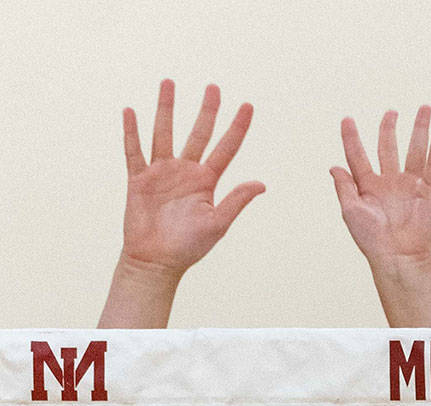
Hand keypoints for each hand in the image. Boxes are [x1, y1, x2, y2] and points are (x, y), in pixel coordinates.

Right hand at [121, 80, 263, 275]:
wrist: (157, 260)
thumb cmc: (189, 246)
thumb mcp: (218, 223)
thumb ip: (236, 201)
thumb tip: (261, 184)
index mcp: (207, 181)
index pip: (226, 148)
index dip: (237, 127)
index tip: (248, 105)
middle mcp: (185, 171)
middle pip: (198, 133)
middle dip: (206, 110)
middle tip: (214, 87)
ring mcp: (161, 173)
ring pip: (164, 133)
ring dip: (166, 109)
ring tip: (169, 83)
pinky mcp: (138, 179)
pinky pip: (134, 151)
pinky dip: (131, 132)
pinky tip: (131, 112)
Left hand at [331, 107, 430, 265]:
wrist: (397, 255)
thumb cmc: (371, 239)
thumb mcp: (350, 211)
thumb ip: (344, 187)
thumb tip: (334, 166)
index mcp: (367, 186)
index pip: (357, 155)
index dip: (351, 138)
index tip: (347, 119)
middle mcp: (389, 182)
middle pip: (388, 147)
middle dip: (389, 128)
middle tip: (391, 112)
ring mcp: (409, 185)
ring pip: (414, 150)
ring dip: (419, 128)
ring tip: (424, 107)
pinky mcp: (427, 191)